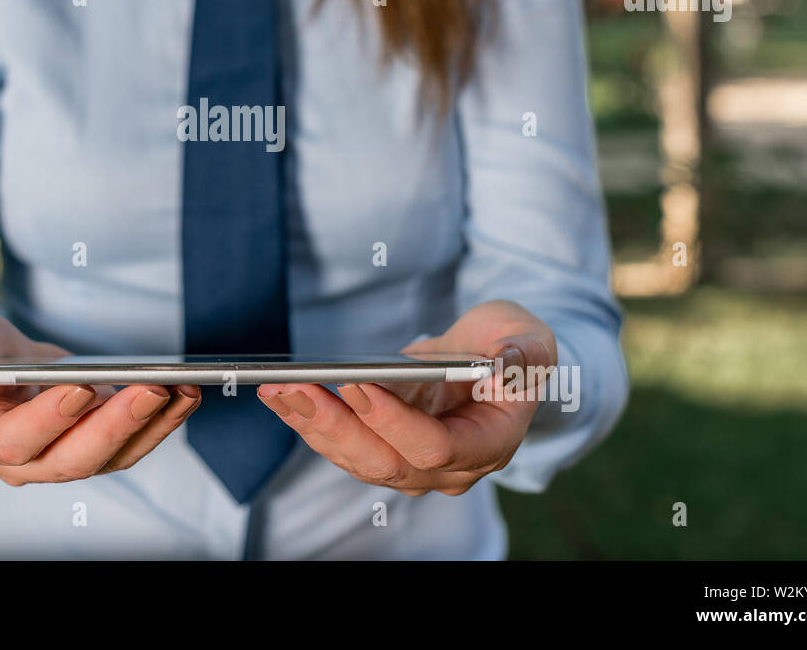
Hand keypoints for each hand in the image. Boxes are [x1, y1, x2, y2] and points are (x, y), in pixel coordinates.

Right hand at [0, 309, 200, 484]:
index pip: (16, 440)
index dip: (49, 418)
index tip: (80, 387)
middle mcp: (22, 461)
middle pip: (74, 458)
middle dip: (116, 425)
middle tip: (151, 388)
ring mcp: (61, 456)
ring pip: (111, 456)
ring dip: (151, 426)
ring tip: (181, 389)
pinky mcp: (92, 444)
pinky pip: (130, 443)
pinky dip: (160, 421)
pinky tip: (183, 394)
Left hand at [257, 300, 556, 495]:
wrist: (491, 359)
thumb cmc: (511, 346)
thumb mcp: (529, 338)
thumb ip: (523, 353)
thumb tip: (506, 364)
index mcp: (489, 443)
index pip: (436, 447)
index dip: (394, 421)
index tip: (357, 384)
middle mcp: (449, 468)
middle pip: (385, 461)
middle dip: (337, 425)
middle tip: (297, 388)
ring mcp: (413, 465)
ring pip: (356, 458)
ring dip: (312, 424)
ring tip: (277, 388)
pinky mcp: (385, 451)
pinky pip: (342, 445)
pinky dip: (309, 421)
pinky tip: (281, 395)